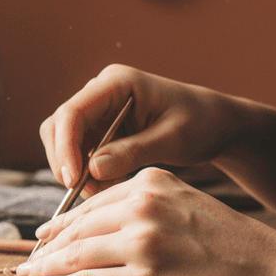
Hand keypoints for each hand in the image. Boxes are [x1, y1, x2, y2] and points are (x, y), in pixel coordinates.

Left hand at [17, 167, 275, 275]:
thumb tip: (100, 224)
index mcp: (151, 183)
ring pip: (76, 255)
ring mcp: (143, 244)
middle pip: (78, 229)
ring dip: (45, 269)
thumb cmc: (235, 246)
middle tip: (27, 260)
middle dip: (47, 247)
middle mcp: (143, 207)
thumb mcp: (187, 204)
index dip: (62, 224)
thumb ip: (147, 205)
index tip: (44, 236)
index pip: (92, 204)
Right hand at [39, 64, 244, 195]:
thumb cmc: (202, 123)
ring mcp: (98, 110)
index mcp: (116, 82)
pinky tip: (107, 187)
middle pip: (59, 126)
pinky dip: (86, 173)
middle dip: (65, 161)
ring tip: (101, 193)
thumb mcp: (172, 139)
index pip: (73, 112)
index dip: (65, 147)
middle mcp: (100, 92)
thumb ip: (132, 152)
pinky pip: (79, 153)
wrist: (216, 124)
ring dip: (75, 170)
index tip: (72, 180)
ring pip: (64, 142)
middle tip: (82, 193)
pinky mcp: (100, 128)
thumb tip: (92, 169)